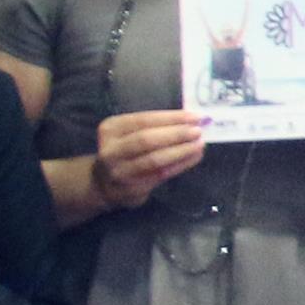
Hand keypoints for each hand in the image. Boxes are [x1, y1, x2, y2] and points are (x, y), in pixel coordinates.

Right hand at [90, 109, 205, 210]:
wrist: (104, 184)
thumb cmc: (125, 152)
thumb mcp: (128, 134)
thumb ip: (154, 127)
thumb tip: (190, 120)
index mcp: (111, 129)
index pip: (143, 119)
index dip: (171, 118)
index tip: (194, 116)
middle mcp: (111, 149)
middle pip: (147, 139)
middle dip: (176, 134)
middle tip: (199, 131)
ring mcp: (120, 171)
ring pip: (154, 159)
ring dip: (181, 151)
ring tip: (199, 144)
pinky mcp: (132, 188)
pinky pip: (161, 174)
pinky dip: (180, 164)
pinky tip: (194, 157)